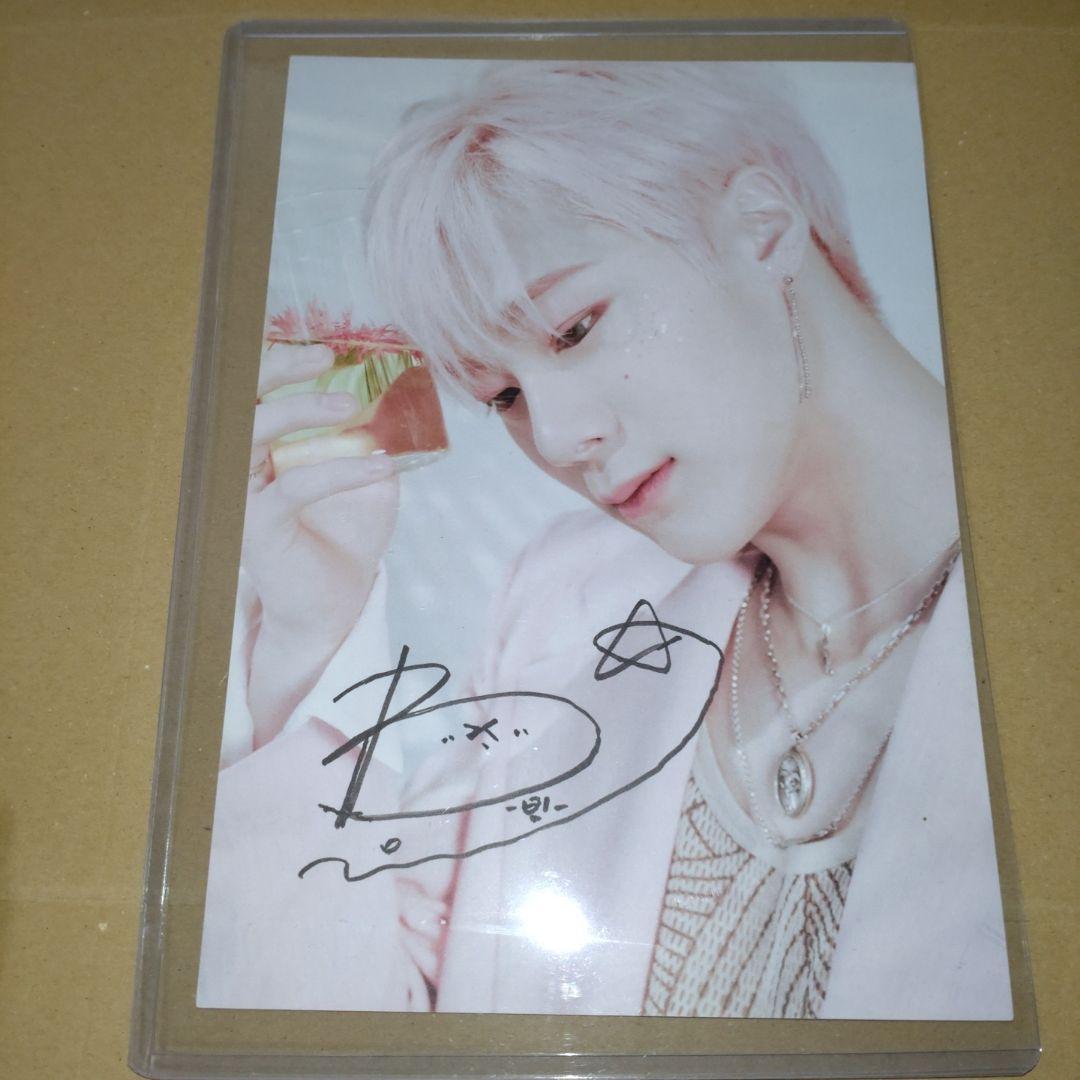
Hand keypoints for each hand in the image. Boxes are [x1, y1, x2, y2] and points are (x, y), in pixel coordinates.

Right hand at [242, 343, 399, 744]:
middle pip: (235, 398)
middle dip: (274, 367)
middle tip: (323, 357)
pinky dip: (338, 471)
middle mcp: (237, 464)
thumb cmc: (345, 536)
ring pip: (252, 433)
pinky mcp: (254, 526)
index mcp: (259, 446)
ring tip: (351, 409)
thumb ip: (374, 440)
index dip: (273, 358)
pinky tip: (380, 467)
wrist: (334, 602)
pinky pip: (293, 487)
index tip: (321, 346)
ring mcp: (238, 494)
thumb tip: (401, 399)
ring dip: (301, 412)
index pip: (252, 390)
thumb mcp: (369, 479)